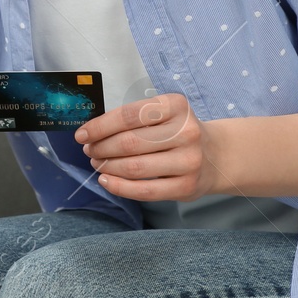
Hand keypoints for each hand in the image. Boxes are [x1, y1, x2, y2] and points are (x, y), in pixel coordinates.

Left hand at [73, 92, 226, 200]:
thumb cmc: (178, 131)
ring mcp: (189, 161)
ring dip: (107, 167)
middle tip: (89, 151)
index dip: (100, 126)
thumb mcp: (163, 113)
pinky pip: (145, 191)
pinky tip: (106, 180)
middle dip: (101, 147)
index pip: (128, 115)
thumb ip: (133, 119)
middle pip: (129, 142)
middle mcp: (186, 132)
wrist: (216, 155)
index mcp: (176, 106)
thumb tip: (91, 132)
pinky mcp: (186, 187)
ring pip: (135, 167)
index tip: (82, 134)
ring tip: (97, 164)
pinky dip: (119, 187)